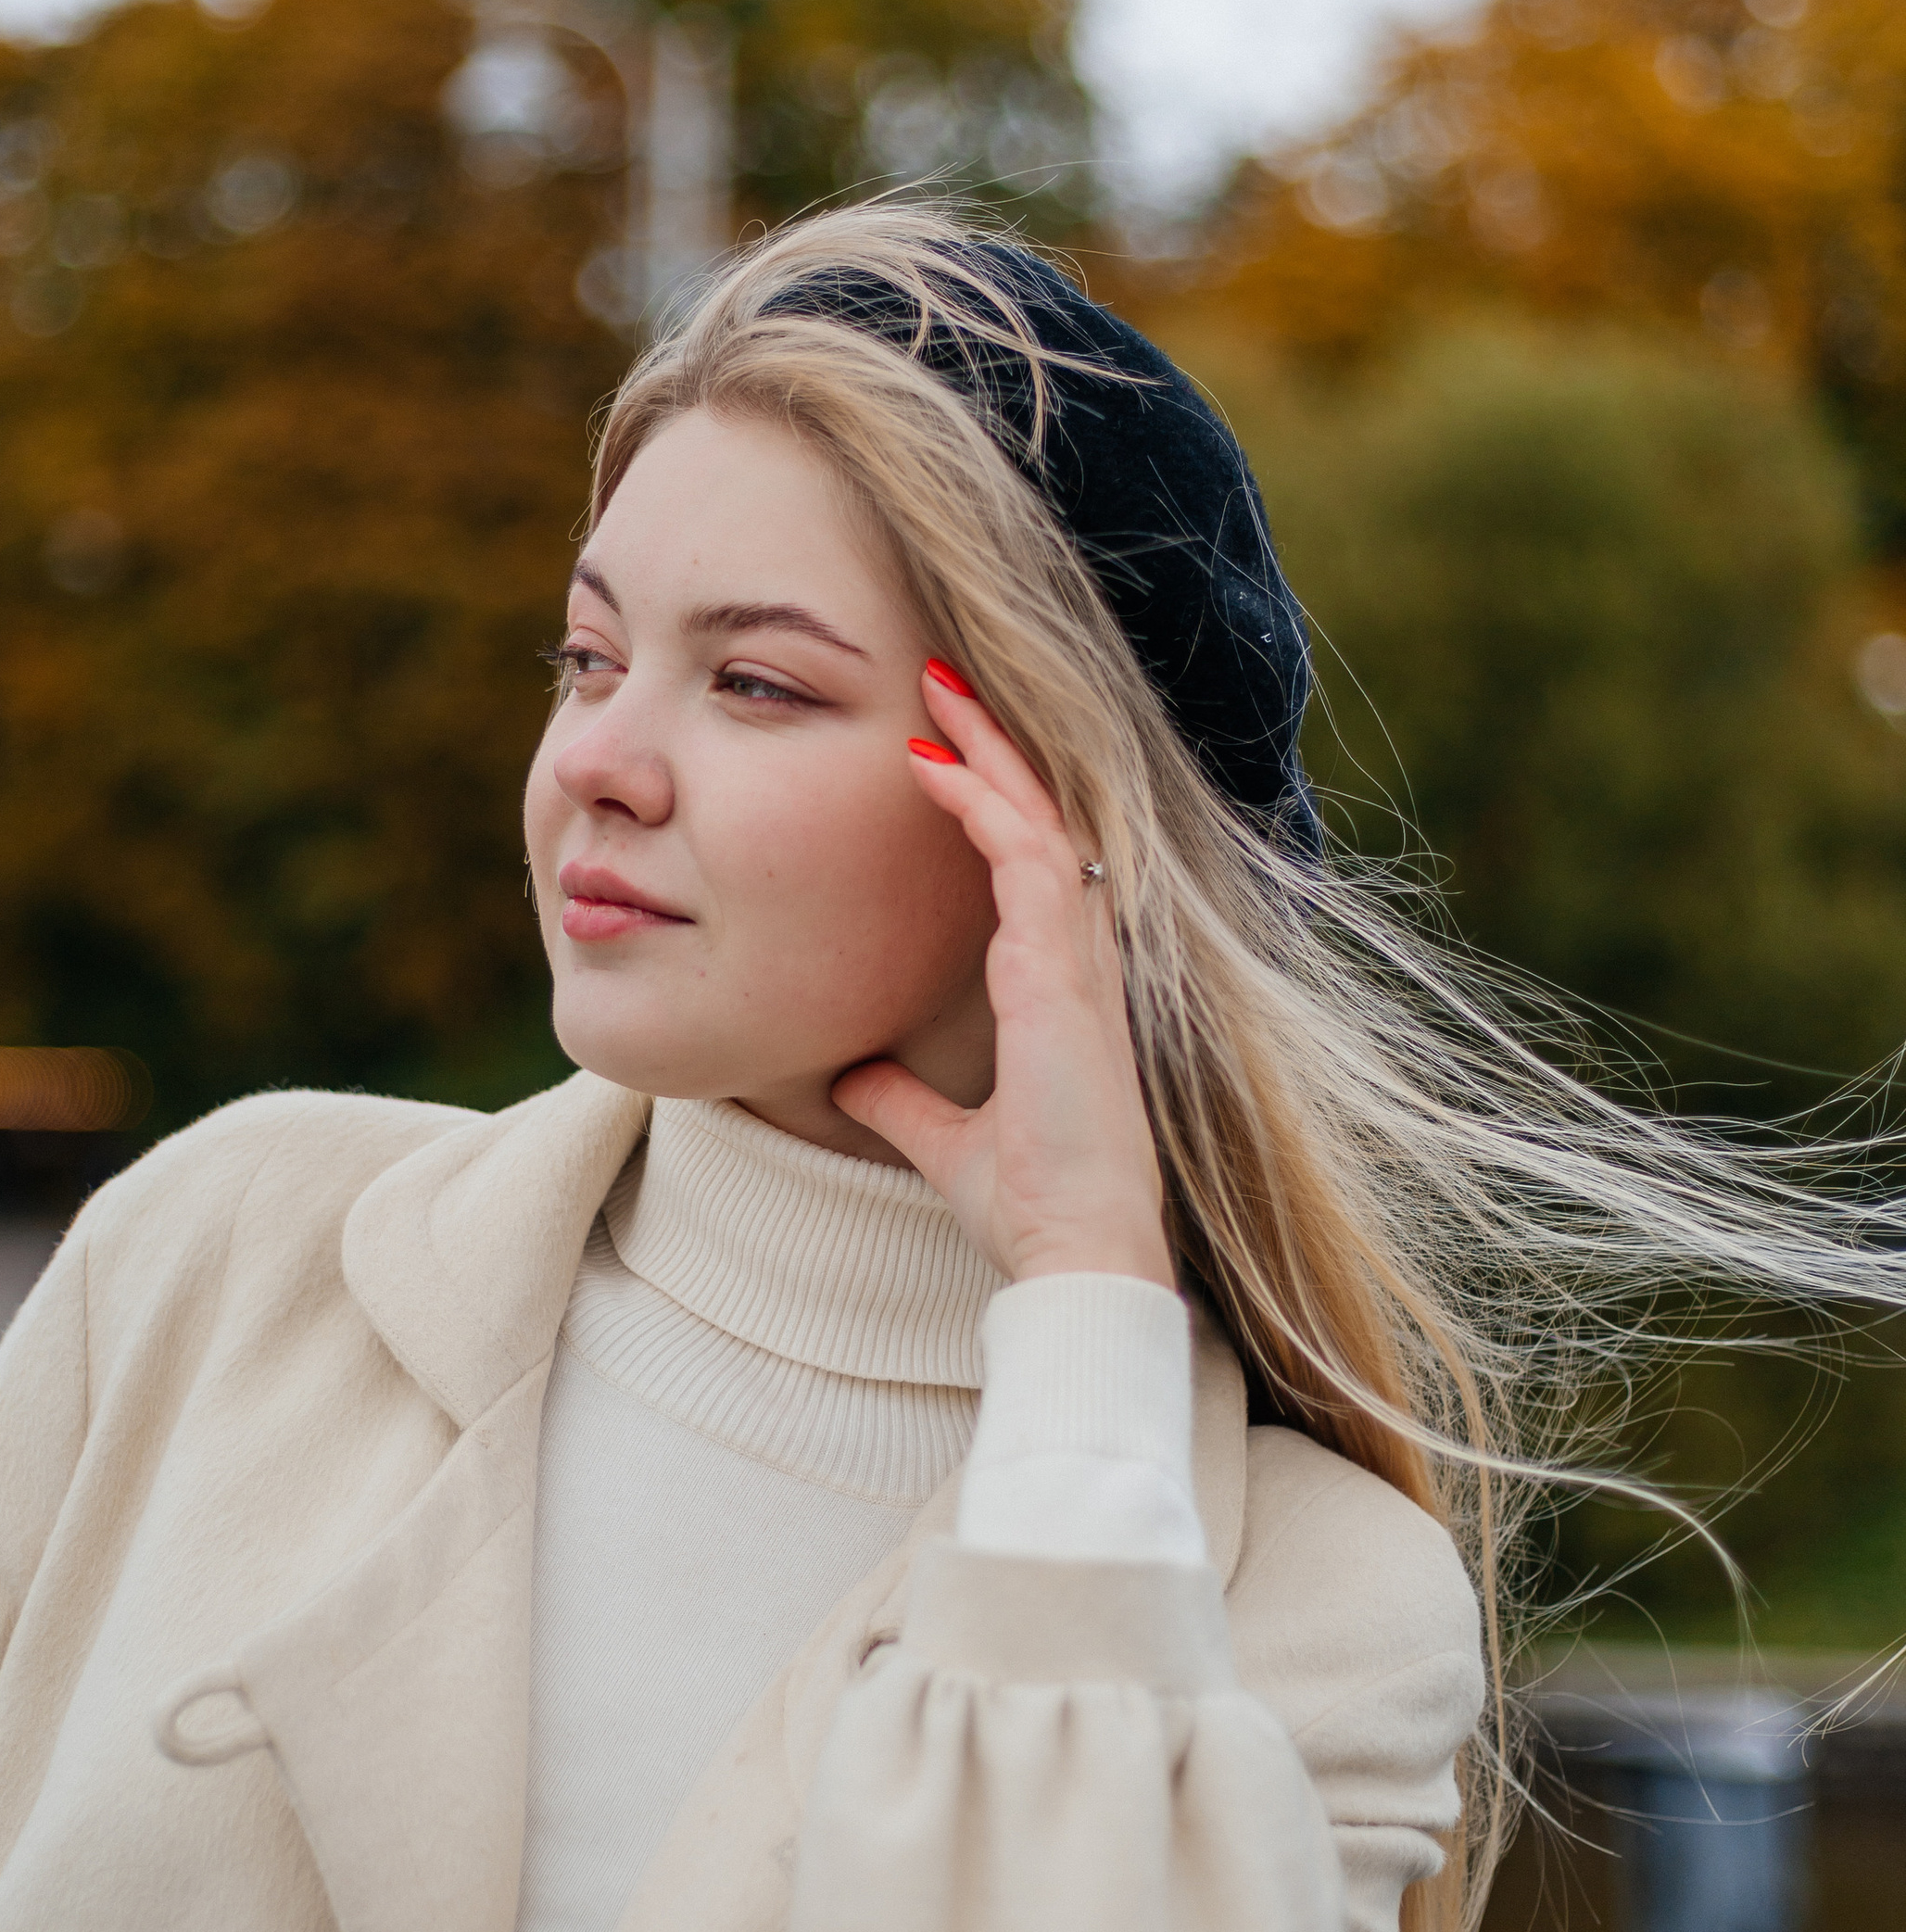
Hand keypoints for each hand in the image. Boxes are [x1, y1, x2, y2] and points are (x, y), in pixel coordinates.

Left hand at [832, 664, 1173, 1289]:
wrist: (1076, 1252)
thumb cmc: (1033, 1203)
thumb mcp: (946, 1140)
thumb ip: (904, 1101)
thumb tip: (852, 1076)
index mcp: (1060, 986)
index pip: (1029, 861)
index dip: (988, 797)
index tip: (932, 749)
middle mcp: (1078, 957)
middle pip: (1042, 815)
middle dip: (993, 743)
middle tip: (941, 678)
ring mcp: (1078, 958)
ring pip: (1038, 816)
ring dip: (987, 748)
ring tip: (937, 686)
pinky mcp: (1063, 969)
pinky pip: (1026, 856)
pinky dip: (982, 802)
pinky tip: (932, 764)